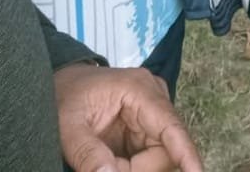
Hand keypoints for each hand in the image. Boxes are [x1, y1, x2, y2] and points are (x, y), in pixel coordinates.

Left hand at [55, 63, 203, 171]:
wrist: (62, 85)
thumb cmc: (64, 97)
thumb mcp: (67, 126)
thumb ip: (87, 153)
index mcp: (138, 89)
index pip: (171, 127)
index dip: (187, 156)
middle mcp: (154, 97)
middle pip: (164, 151)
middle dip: (136, 168)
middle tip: (104, 164)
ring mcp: (154, 112)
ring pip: (158, 158)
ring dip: (133, 167)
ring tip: (104, 156)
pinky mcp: (149, 126)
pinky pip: (149, 158)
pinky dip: (132, 166)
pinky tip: (113, 157)